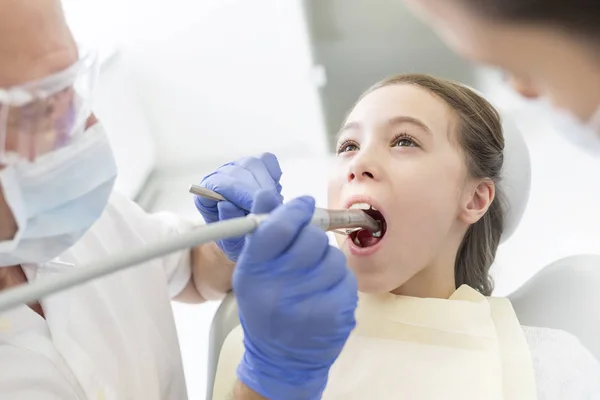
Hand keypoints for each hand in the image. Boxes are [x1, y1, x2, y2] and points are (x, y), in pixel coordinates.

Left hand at [194, 153, 282, 260]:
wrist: (252, 237)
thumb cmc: (239, 240)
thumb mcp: (232, 243)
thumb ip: (228, 224)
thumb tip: (226, 204)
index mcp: (206, 194)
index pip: (217, 184)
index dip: (238, 195)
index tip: (254, 209)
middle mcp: (220, 176)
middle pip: (237, 171)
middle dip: (255, 191)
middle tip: (269, 210)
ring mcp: (238, 166)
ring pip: (253, 164)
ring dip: (266, 185)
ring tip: (272, 206)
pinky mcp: (256, 163)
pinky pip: (267, 160)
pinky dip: (274, 175)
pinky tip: (274, 193)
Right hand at [234, 190, 357, 399]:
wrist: (281, 359)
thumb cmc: (266, 308)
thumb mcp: (252, 271)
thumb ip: (261, 232)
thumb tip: (266, 192)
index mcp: (253, 275)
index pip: (277, 228)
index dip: (294, 211)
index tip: (303, 206)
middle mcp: (278, 290)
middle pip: (309, 239)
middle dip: (311, 236)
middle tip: (306, 245)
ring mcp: (309, 305)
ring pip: (332, 257)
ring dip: (326, 259)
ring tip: (314, 274)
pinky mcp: (336, 315)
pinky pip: (346, 277)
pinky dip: (338, 279)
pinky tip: (326, 290)